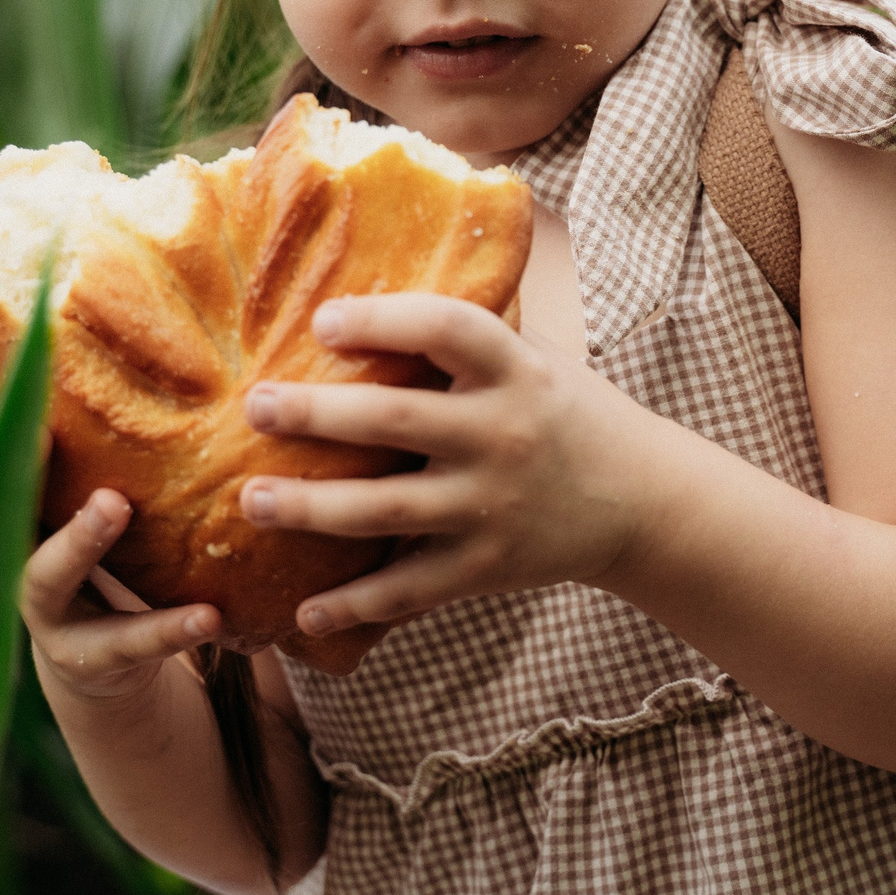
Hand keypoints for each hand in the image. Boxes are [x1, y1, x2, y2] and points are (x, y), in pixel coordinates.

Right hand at [0, 372, 213, 701]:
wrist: (113, 665)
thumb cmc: (109, 548)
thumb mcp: (94, 492)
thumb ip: (106, 433)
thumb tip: (142, 309)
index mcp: (14, 508)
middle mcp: (13, 553)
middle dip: (2, 466)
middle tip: (32, 428)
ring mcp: (46, 610)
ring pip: (46, 576)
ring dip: (78, 540)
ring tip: (114, 507)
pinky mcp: (93, 656)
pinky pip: (129, 641)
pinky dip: (169, 628)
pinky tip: (209, 617)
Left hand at [237, 294, 662, 637]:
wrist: (643, 501)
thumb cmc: (566, 410)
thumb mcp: (534, 355)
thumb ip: (465, 333)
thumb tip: (366, 282)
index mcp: (514, 370)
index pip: (448, 329)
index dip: (383, 321)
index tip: (323, 321)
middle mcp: (503, 434)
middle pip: (396, 421)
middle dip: (317, 414)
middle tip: (255, 407)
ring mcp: (492, 506)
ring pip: (386, 510)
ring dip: (311, 508)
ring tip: (251, 500)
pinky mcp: (487, 567)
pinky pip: (411, 590)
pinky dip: (356, 605)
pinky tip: (303, 612)